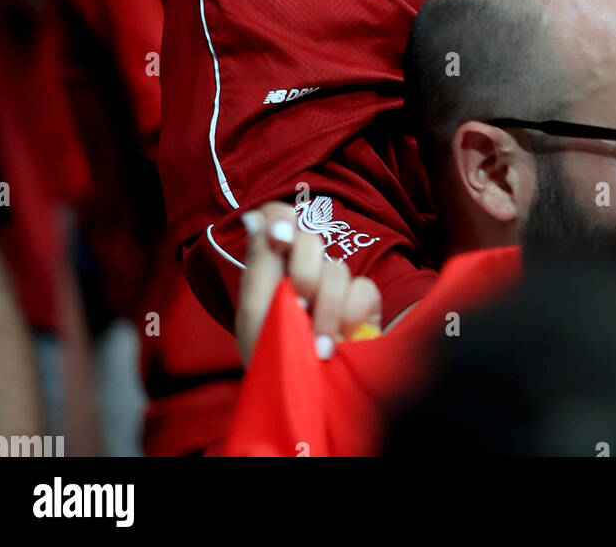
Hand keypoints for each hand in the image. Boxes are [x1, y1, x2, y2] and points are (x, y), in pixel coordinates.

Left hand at [235, 202, 381, 365]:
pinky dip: (349, 316)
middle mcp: (305, 269)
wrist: (303, 400)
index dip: (281, 220)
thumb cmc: (271, 359)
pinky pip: (363, 289)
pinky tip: (340, 341)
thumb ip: (260, 262)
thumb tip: (252, 214)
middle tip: (298, 303)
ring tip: (317, 345)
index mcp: (273, 266)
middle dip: (303, 271)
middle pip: (311, 236)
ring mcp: (335, 286)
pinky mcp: (363, 304)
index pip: (277, 217)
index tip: (280, 240)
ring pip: (337, 267)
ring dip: (326, 309)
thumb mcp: (255, 312)